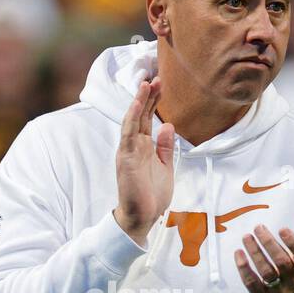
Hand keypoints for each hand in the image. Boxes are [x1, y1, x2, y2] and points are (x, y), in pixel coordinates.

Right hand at [114, 77, 174, 245]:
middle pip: (140, 114)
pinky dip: (132, 115)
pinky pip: (128, 132)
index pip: (147, 118)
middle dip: (149, 95)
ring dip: (139, 100)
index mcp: (144, 147)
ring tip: (148, 82)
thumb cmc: (152, 195)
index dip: (154, 101)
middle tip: (157, 75)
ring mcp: (128, 150)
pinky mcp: (125, 157)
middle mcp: (134, 145)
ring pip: (132, 119)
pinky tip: (138, 102)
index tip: (162, 83)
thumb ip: (165, 146)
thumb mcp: (165, 166)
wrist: (143, 217)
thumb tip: (168, 125)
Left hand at [235, 201, 293, 292]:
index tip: (282, 228)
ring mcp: (277, 291)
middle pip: (281, 263)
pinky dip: (244, 269)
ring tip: (246, 237)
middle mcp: (292, 280)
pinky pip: (251, 283)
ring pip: (265, 272)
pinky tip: (238, 254)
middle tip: (258, 227)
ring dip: (254, 253)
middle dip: (269, 244)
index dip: (293, 243)